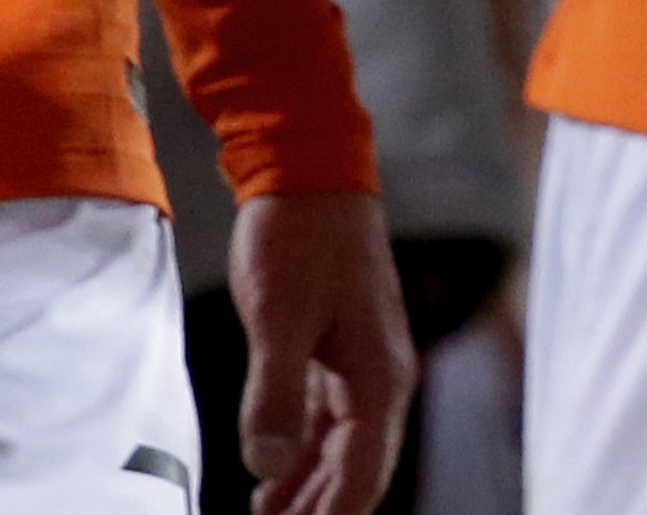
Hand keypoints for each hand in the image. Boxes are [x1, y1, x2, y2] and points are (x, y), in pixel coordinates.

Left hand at [233, 191, 412, 514]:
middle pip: (357, 470)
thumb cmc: (297, 237)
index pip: (363, 474)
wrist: (309, 167)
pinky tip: (271, 479)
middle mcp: (379, 378)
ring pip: (341, 450)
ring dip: (308, 491)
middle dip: (321, 512)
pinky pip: (325, 422)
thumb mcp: (278, 315)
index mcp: (377, 376)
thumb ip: (274, 394)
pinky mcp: (336, 350)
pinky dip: (302, 456)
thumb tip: (266, 470)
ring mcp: (360, 364)